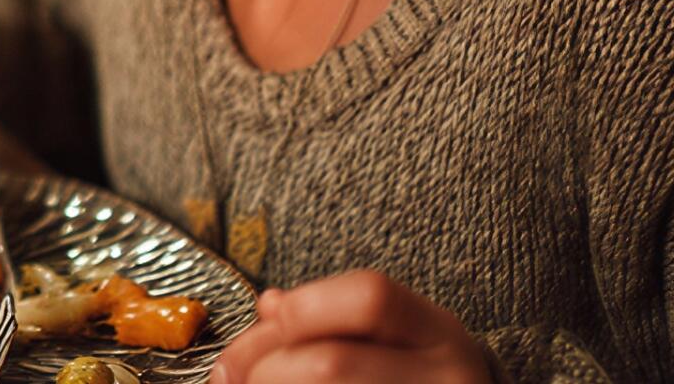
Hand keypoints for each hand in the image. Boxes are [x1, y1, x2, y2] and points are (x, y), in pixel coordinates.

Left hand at [213, 271, 491, 383]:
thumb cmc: (411, 371)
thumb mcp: (393, 333)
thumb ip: (330, 315)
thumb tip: (269, 307)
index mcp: (438, 333)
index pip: (371, 298)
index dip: (306, 305)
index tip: (268, 318)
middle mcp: (444, 380)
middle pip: (330, 364)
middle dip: (265, 365)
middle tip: (229, 372)